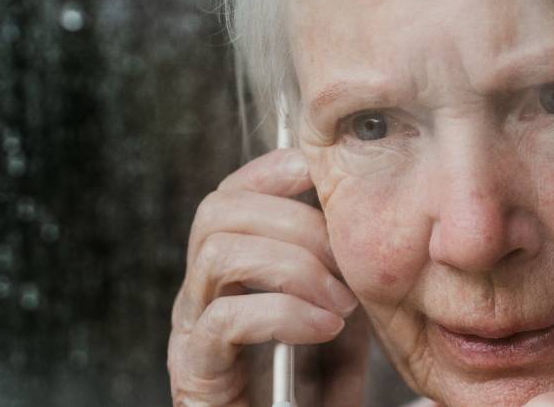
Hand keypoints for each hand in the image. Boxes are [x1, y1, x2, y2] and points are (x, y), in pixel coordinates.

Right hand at [168, 149, 368, 405]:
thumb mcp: (338, 313)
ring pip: (217, 253)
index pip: (230, 195)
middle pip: (217, 211)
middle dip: (292, 220)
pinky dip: (284, 313)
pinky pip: (225, 317)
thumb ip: (339, 266)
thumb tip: (362, 206)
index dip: (268, 170)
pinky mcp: (195, 371)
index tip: (317, 168)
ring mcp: (192, 331)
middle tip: (345, 258)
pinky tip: (322, 329)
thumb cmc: (316, 390)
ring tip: (339, 304)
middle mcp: (200, 293)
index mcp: (230, 272)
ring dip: (291, 266)